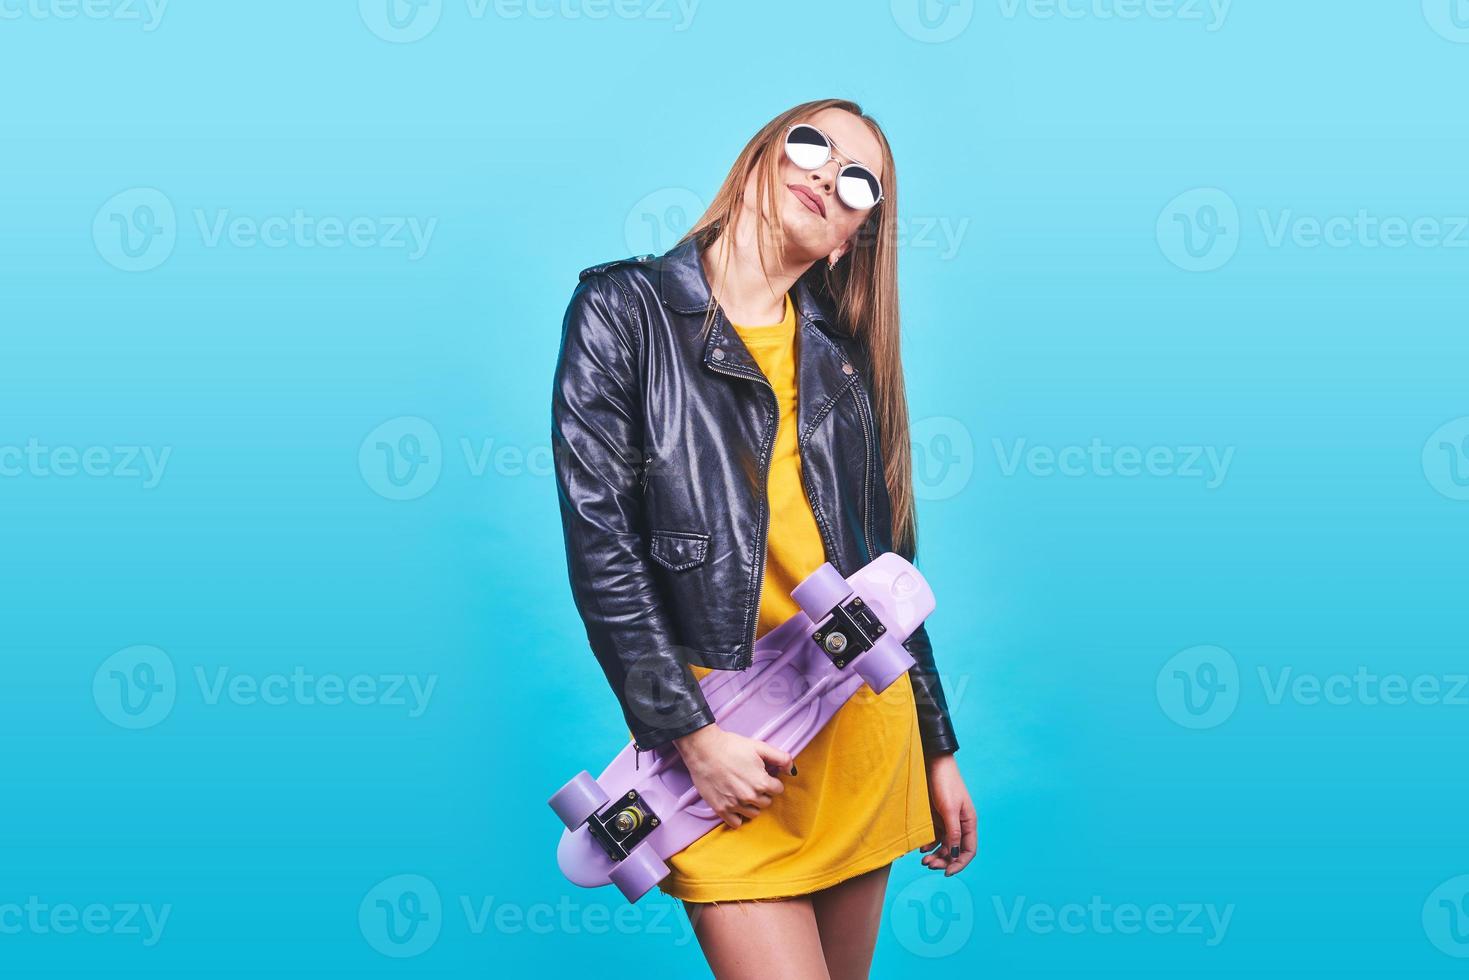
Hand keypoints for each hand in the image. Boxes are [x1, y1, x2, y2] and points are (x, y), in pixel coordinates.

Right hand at [674, 724, 791, 829]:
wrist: (703, 750)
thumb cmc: (731, 746)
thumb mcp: (759, 747)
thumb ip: (781, 758)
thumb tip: (792, 770)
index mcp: (761, 782)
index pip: (778, 790)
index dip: (771, 781)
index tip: (763, 775)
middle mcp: (749, 797)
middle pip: (766, 802)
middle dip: (763, 793)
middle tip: (751, 781)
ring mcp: (734, 805)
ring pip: (753, 813)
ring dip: (752, 805)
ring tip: (743, 791)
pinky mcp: (720, 809)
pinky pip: (736, 823)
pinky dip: (738, 816)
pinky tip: (735, 804)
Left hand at [919, 752, 976, 875]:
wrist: (932, 763)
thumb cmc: (944, 783)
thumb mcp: (949, 809)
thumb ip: (953, 832)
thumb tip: (954, 855)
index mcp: (969, 823)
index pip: (968, 850)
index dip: (959, 864)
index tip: (946, 873)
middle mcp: (960, 824)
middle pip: (954, 851)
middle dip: (943, 861)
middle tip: (928, 865)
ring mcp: (948, 821)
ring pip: (944, 845)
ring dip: (935, 855)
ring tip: (923, 860)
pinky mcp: (936, 817)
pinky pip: (935, 836)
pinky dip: (929, 844)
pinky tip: (922, 848)